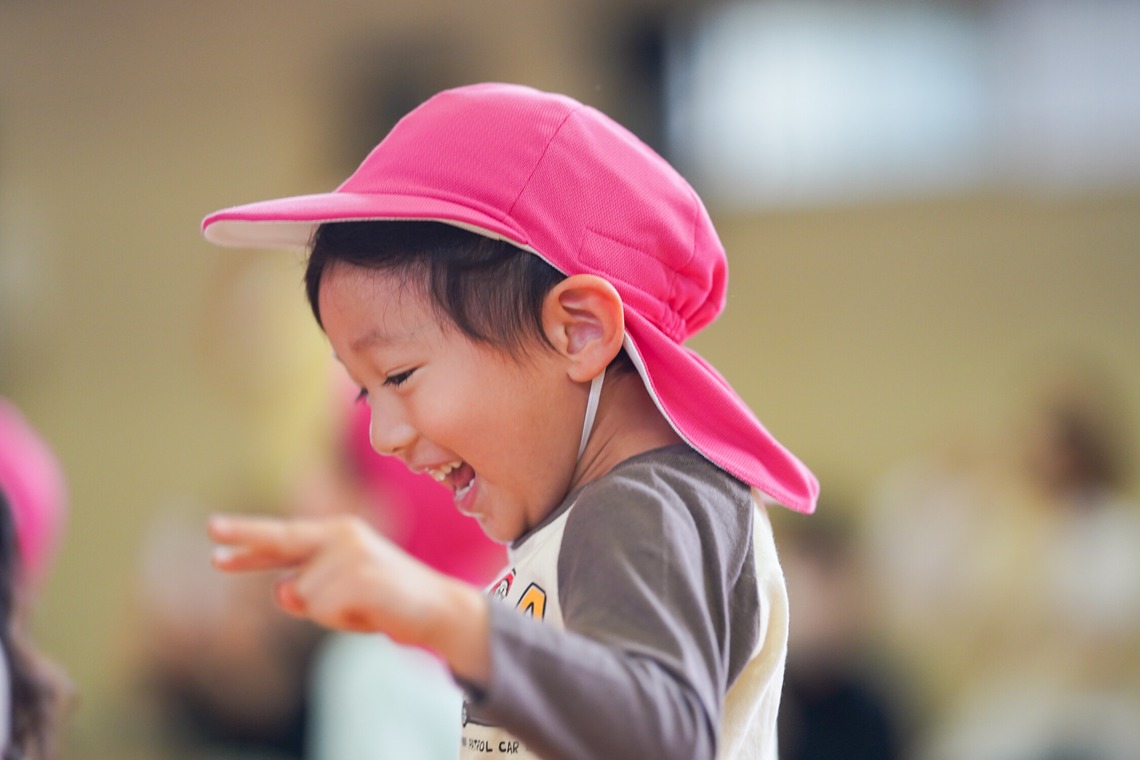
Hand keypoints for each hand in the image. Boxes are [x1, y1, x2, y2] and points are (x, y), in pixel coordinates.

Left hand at [208, 513, 490, 682]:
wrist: (439, 608)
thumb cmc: (387, 602)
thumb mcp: (340, 598)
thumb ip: (306, 593)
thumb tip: (282, 591)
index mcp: (339, 534)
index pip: (284, 538)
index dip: (249, 541)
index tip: (214, 534)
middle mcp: (343, 534)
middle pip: (282, 540)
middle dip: (248, 542)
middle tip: (213, 544)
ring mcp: (352, 552)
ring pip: (303, 595)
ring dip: (328, 614)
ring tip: (364, 608)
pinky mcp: (361, 574)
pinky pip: (323, 608)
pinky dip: (342, 620)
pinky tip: (370, 612)